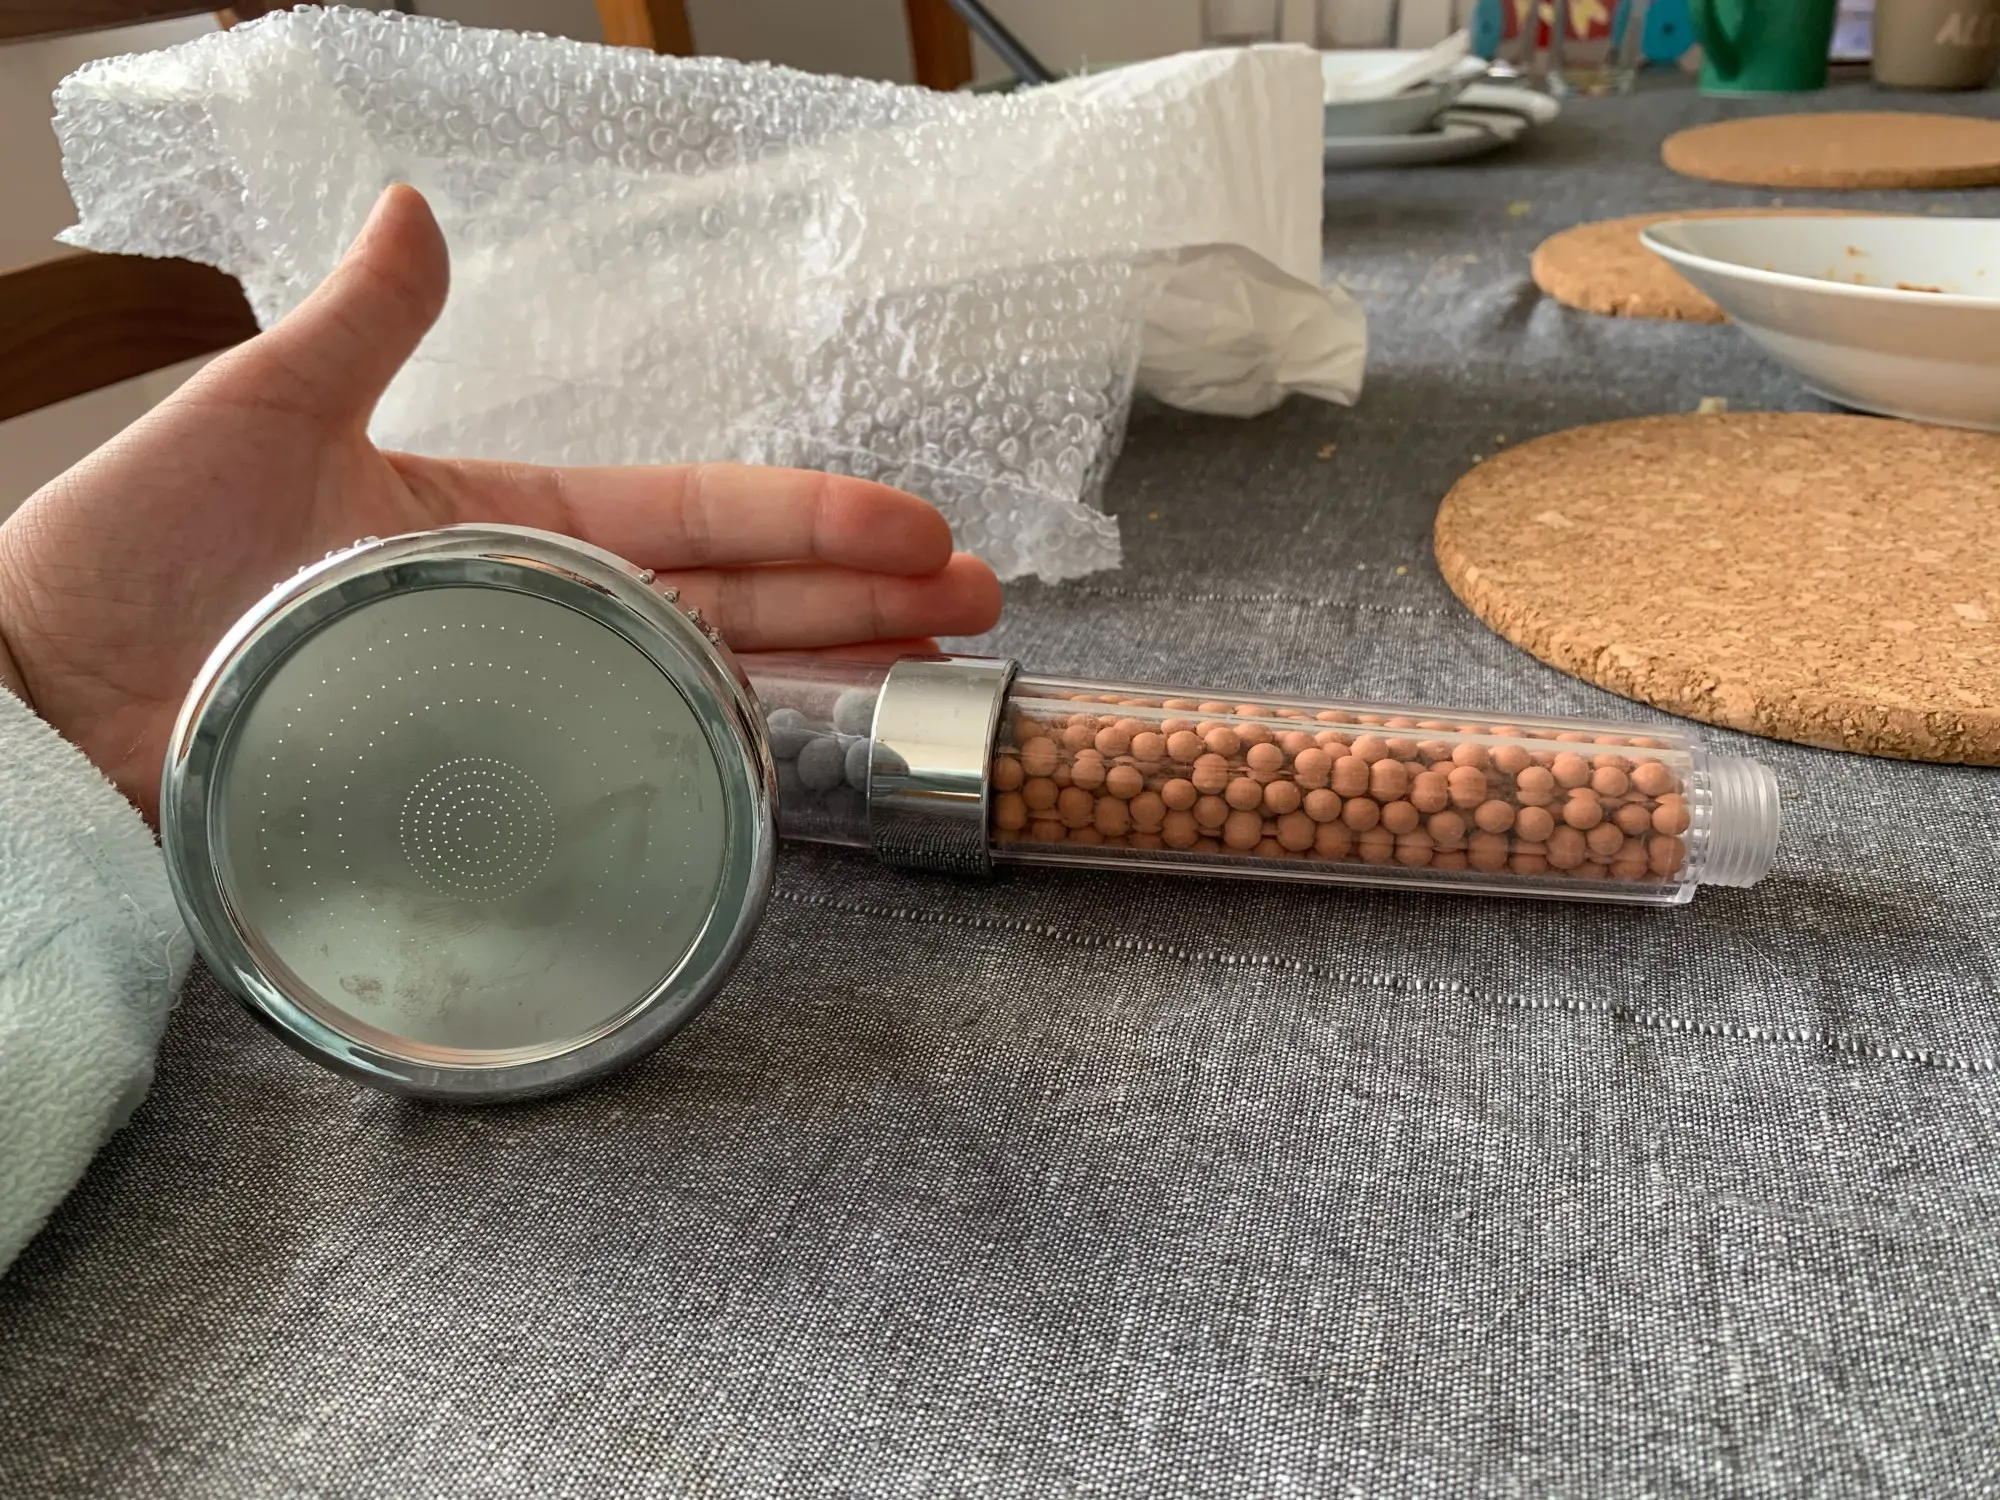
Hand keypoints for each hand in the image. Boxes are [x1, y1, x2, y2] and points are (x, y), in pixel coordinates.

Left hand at [0, 186, 1000, 822]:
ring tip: (932, 677)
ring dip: (824, 678)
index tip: (917, 528)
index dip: (809, 517)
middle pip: (733, 603)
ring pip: (704, 688)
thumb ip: (356, 327)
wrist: (37, 709)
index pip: (692, 513)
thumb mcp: (250, 414)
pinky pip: (632, 776)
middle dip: (862, 600)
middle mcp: (536, 612)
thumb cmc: (126, 557)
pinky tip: (797, 780)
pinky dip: (721, 774)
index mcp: (506, 519)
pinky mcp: (487, 789)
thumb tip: (416, 210)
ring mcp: (521, 704)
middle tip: (978, 607)